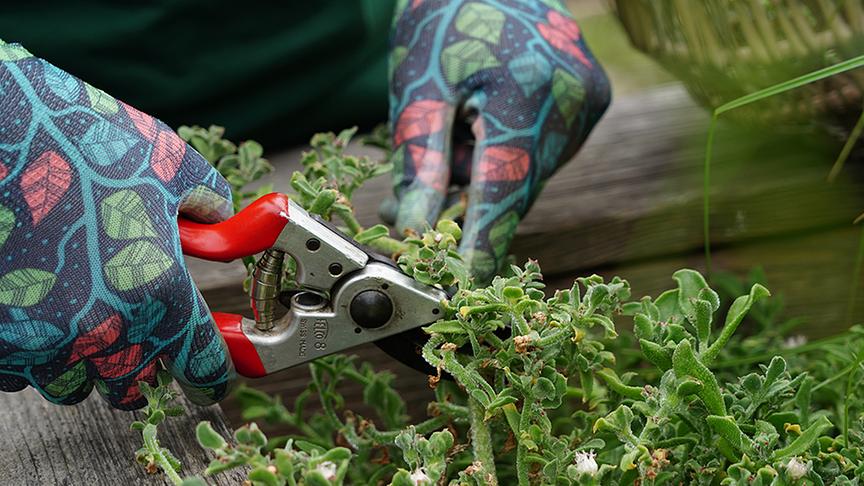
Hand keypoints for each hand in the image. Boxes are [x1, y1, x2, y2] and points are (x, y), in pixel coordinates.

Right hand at [0, 42, 232, 408]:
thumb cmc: (72, 134)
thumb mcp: (162, 157)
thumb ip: (208, 199)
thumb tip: (223, 221)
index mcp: (155, 286)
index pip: (201, 364)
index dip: (211, 374)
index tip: (210, 379)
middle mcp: (99, 325)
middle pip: (132, 388)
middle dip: (139, 367)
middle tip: (134, 333)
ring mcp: (36, 338)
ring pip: (71, 386)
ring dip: (82, 363)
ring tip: (77, 314)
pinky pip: (18, 374)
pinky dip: (29, 354)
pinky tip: (30, 308)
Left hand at [385, 0, 609, 282]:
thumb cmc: (446, 21)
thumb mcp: (419, 89)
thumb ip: (420, 163)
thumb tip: (418, 232)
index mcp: (527, 88)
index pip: (504, 188)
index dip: (482, 243)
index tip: (462, 287)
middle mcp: (573, 99)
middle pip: (517, 187)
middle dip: (466, 207)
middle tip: (412, 207)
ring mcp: (590, 101)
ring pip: (529, 176)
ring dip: (486, 178)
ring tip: (454, 132)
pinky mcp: (594, 103)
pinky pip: (544, 156)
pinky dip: (510, 157)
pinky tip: (488, 120)